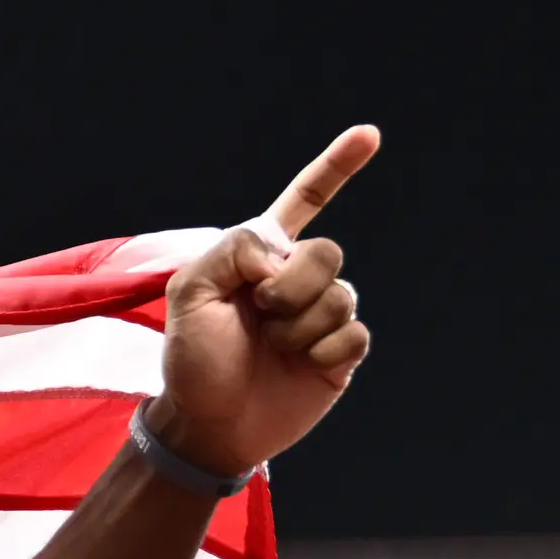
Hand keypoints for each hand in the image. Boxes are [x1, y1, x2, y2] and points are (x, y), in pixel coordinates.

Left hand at [149, 127, 378, 479]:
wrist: (210, 424)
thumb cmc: (193, 359)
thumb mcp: (190, 292)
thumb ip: (232, 251)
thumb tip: (285, 255)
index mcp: (260, 255)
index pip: (303, 202)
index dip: (335, 167)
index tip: (370, 134)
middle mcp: (297, 279)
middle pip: (327, 252)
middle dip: (292, 284)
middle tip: (260, 313)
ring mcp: (322, 316)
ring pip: (341, 296)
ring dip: (301, 325)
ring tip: (273, 346)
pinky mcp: (341, 353)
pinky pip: (355, 334)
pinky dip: (323, 351)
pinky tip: (300, 365)